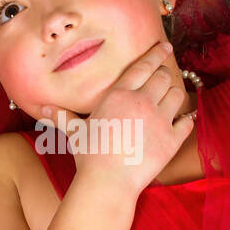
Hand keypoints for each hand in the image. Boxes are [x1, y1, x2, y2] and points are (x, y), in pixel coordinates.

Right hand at [37, 40, 193, 196]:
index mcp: (120, 95)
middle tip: (163, 76)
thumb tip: (42, 108)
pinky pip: (187, 122)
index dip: (156, 53)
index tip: (164, 46)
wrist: (108, 183)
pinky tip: (182, 120)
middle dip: (165, 74)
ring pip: (178, 95)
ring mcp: (160, 121)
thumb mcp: (75, 132)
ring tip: (171, 97)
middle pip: (164, 76)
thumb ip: (63, 116)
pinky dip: (186, 119)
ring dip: (176, 93)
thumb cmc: (89, 156)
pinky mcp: (172, 140)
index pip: (143, 66)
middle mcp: (143, 102)